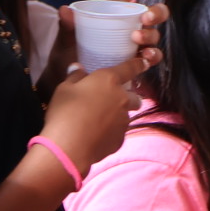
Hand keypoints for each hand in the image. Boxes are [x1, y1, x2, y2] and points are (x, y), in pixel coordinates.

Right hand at [40, 52, 158, 177]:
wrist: (68, 148)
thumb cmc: (65, 112)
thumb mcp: (64, 89)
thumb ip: (75, 76)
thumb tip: (79, 68)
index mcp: (109, 81)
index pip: (130, 68)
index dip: (139, 64)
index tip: (145, 62)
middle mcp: (122, 99)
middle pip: (134, 97)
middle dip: (127, 98)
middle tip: (109, 102)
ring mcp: (124, 121)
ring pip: (125, 116)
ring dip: (117, 117)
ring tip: (97, 123)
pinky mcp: (120, 140)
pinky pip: (117, 133)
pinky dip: (109, 133)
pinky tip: (94, 137)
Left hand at [54, 0, 166, 74]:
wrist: (68, 79)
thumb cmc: (68, 53)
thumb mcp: (66, 39)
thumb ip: (67, 26)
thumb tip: (64, 11)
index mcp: (113, 13)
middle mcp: (129, 26)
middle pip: (152, 14)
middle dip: (155, 13)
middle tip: (146, 18)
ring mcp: (135, 44)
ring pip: (154, 35)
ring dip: (150, 35)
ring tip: (138, 39)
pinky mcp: (137, 63)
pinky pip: (151, 57)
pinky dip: (152, 56)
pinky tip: (146, 58)